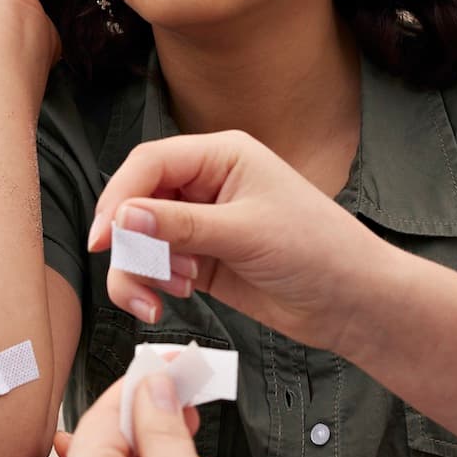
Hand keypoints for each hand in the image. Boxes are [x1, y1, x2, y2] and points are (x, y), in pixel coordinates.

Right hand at [87, 131, 389, 352]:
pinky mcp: (202, 260)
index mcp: (222, 155)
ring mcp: (203, 224)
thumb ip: (180, 225)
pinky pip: (156, 266)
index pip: (150, 164)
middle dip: (128, 242)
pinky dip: (151, 284)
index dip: (120, 197)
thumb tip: (124, 216)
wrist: (352, 301)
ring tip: (163, 295)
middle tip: (134, 277)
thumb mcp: (245, 232)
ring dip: (139, 269)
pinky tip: (171, 299)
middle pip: (137, 202)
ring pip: (141, 239)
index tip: (104, 238)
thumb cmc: (318, 250)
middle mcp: (207, 184)